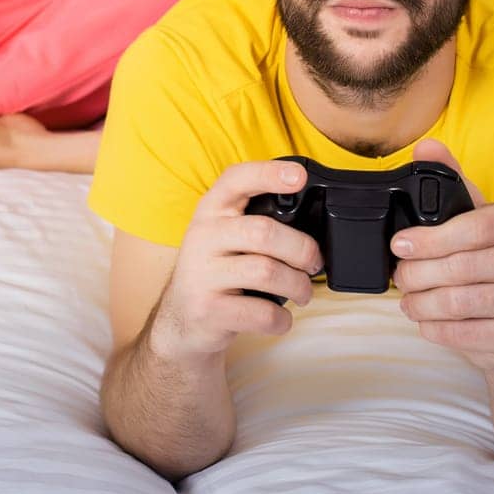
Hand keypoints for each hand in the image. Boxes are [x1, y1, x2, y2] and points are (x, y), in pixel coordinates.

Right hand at [148, 160, 323, 363]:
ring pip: (266, 271)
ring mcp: (202, 274)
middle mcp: (203, 236)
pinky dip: (282, 319)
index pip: (236, 179)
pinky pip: (261, 313)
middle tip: (314, 262)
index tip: (300, 176)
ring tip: (303, 292)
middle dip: (302, 249)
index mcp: (211, 210)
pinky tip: (281, 317)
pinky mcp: (209, 310)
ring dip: (298, 285)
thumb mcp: (225, 235)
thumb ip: (256, 220)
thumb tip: (313, 220)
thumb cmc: (217, 270)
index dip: (269, 173)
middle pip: (264, 231)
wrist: (180, 319)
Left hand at [390, 139, 493, 372]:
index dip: (430, 238)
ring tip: (409, 301)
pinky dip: (435, 328)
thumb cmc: (488, 261)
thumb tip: (427, 146)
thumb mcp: (472, 217)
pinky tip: (427, 321)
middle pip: (461, 267)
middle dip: (417, 274)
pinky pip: (465, 334)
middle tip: (400, 277)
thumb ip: (449, 181)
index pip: (473, 227)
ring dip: (421, 303)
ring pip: (458, 302)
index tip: (398, 245)